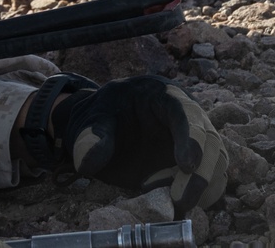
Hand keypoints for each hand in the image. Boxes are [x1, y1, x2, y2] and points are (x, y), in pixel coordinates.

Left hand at [58, 76, 227, 211]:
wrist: (103, 131)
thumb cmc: (101, 117)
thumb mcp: (91, 121)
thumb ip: (91, 139)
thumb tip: (86, 164)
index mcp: (161, 95)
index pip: (185, 111)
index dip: (190, 137)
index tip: (185, 165)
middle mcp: (186, 115)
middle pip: (210, 139)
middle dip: (201, 172)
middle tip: (180, 200)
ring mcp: (194, 140)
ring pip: (216, 162)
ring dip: (205, 188)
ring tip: (177, 206)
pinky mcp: (195, 164)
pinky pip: (211, 180)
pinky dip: (202, 197)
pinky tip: (180, 208)